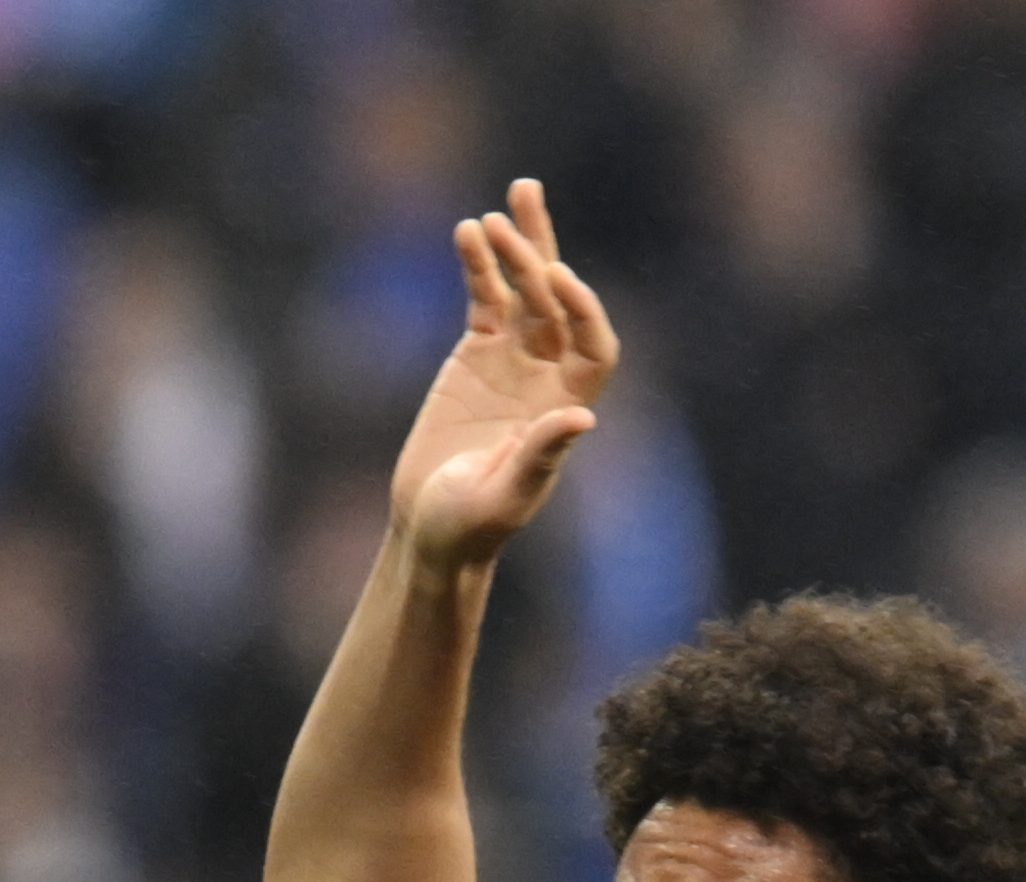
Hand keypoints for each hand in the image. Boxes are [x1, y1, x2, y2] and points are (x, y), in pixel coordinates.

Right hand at [384, 178, 613, 585]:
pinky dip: (477, 267)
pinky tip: (467, 232)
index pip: (594, 345)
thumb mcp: (504, 496)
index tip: (557, 279)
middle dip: (542, 253)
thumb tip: (582, 417)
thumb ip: (540, 456)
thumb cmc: (471, 526)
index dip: (584, 309)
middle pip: (558, 301)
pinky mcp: (477, 354)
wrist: (431, 528)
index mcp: (568, 407)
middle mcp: (549, 375)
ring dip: (515, 247)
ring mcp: (514, 359)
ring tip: (493, 211)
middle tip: (519, 208)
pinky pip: (484, 299)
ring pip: (523, 289)